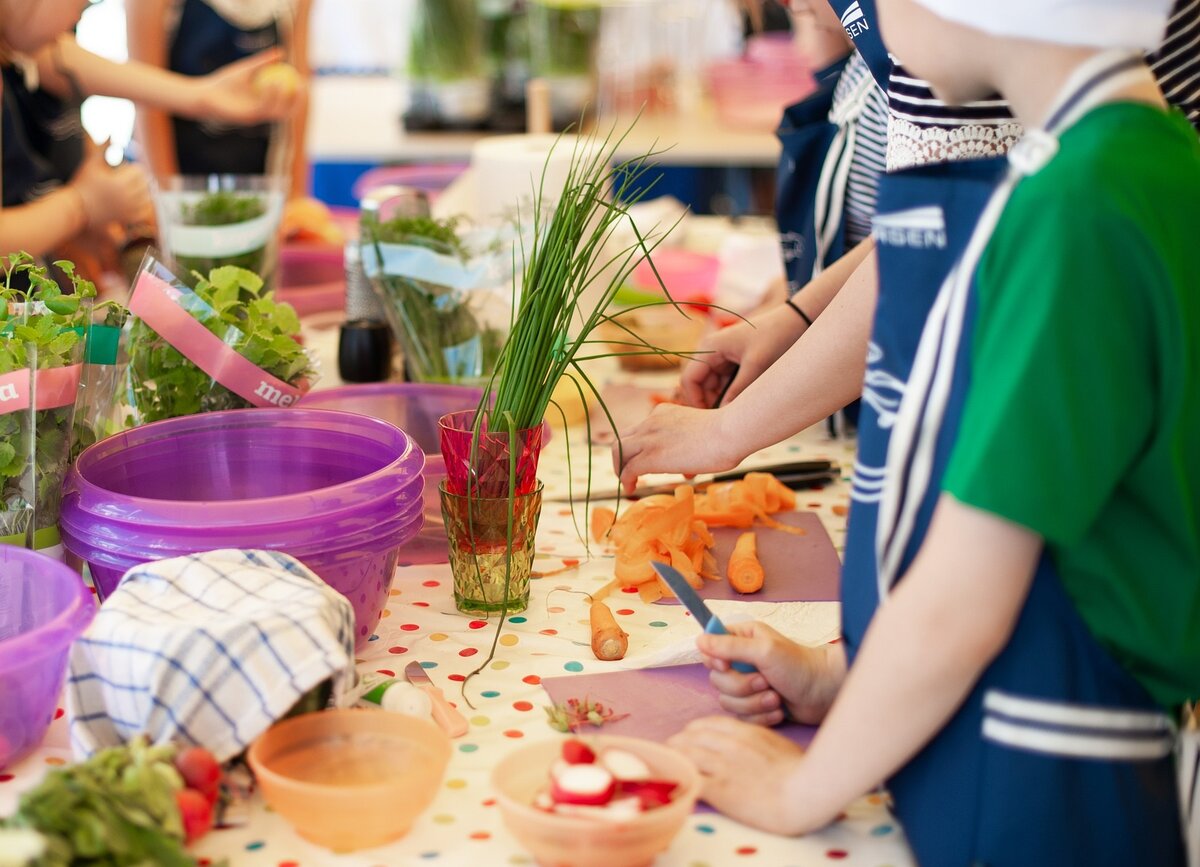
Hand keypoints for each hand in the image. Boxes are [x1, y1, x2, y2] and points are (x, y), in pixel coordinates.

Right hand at [70, 140, 152, 231]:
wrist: (76, 209)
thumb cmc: (83, 183)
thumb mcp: (92, 164)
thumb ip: (103, 148)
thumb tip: (111, 133)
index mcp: (120, 182)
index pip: (139, 171)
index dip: (133, 169)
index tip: (124, 169)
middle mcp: (127, 197)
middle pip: (144, 184)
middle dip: (137, 179)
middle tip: (127, 178)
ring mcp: (129, 209)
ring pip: (147, 198)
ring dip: (142, 192)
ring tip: (130, 189)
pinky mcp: (128, 219)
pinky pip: (145, 212)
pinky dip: (144, 206)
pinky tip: (134, 201)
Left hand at [194, 49, 300, 124]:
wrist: (204, 94)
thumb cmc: (224, 82)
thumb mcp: (247, 68)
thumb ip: (264, 62)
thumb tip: (282, 52)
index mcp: (266, 105)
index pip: (288, 103)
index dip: (300, 95)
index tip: (303, 79)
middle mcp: (263, 114)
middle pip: (288, 112)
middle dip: (298, 101)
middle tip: (301, 84)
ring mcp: (256, 117)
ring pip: (277, 112)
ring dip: (283, 97)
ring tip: (282, 80)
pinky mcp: (248, 118)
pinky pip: (263, 107)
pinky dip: (269, 95)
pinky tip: (270, 82)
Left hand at [611, 402, 741, 493]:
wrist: (729, 431)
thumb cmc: (727, 434)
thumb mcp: (701, 434)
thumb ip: (689, 448)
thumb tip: (686, 470)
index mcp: (663, 412)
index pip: (641, 429)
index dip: (641, 446)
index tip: (649, 460)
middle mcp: (651, 421)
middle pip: (624, 438)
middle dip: (624, 456)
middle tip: (632, 471)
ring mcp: (649, 437)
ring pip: (619, 451)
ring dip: (620, 468)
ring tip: (627, 482)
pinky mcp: (651, 456)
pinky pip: (628, 469)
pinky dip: (626, 480)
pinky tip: (631, 489)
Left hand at [668, 716, 817, 834]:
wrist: (803, 792)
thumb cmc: (801, 770)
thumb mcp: (777, 744)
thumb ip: (758, 740)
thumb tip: (751, 745)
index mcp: (744, 731)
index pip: (708, 723)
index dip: (694, 729)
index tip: (689, 735)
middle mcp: (728, 744)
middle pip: (692, 737)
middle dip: (679, 742)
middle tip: (671, 747)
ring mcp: (722, 766)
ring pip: (686, 754)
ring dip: (674, 757)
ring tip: (665, 761)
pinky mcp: (719, 789)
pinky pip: (690, 779)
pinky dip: (679, 779)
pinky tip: (674, 782)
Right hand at [679, 303, 807, 407]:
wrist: (796, 321)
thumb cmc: (775, 337)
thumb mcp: (756, 366)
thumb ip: (738, 392)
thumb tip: (724, 416)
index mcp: (709, 348)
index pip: (688, 380)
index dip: (695, 401)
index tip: (711, 419)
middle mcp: (710, 351)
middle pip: (699, 385)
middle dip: (709, 403)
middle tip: (726, 420)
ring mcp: (721, 356)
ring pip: (712, 386)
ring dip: (721, 399)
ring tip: (738, 412)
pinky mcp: (732, 361)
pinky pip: (724, 383)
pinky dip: (731, 394)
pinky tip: (744, 402)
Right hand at [697, 621, 843, 724]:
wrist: (825, 693)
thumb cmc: (799, 666)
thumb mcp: (764, 650)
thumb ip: (730, 646)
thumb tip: (699, 640)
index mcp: (742, 639)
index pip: (709, 649)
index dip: (714, 661)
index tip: (727, 666)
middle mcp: (741, 661)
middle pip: (716, 680)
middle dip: (741, 687)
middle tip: (765, 682)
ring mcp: (747, 686)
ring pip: (728, 701)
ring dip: (754, 703)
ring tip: (776, 698)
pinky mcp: (755, 707)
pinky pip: (742, 717)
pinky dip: (761, 716)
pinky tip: (779, 710)